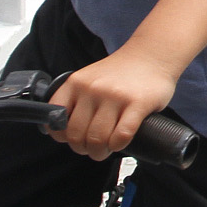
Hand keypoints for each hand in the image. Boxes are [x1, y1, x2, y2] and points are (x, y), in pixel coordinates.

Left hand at [49, 46, 179, 160]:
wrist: (151, 54)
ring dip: (100, 152)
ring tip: (106, 148)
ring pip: (98, 139)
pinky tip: (120, 142)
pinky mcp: (138, 103)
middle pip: (77, 135)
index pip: (55, 118)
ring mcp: (115, 95)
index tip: (72, 139)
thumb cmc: (120, 73)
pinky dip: (118, 145)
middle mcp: (92, 88)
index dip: (62, 136)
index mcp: (75, 83)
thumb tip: (65, 133)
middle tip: (93, 148)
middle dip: (83, 149)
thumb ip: (76, 101)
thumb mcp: (89, 79)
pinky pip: (121, 135)